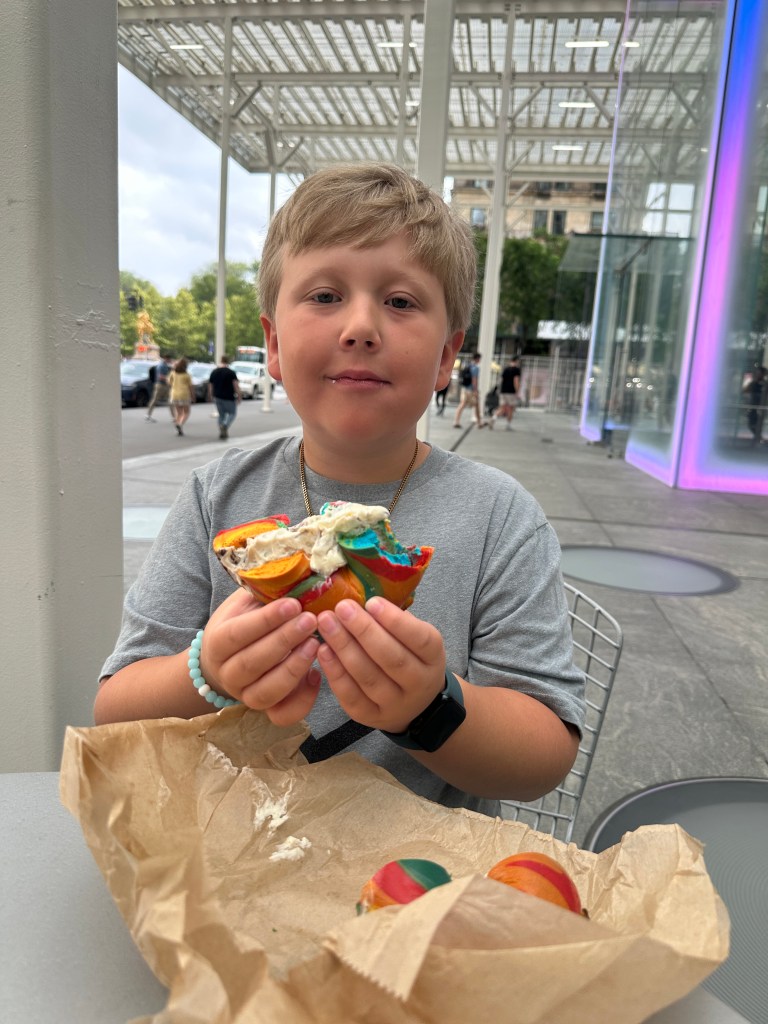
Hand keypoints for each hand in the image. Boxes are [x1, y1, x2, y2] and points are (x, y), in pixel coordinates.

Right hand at [200, 589, 320, 724]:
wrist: (225, 662)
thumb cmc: (242, 624)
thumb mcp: (245, 603)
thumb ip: (263, 591)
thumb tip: (295, 567)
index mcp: (218, 642)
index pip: (237, 633)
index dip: (266, 621)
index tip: (293, 604)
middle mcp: (228, 673)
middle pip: (252, 663)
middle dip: (284, 641)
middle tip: (312, 620)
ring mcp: (245, 695)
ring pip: (266, 693)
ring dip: (293, 670)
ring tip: (316, 645)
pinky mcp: (266, 711)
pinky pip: (282, 715)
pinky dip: (302, 700)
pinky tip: (317, 675)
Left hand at [316, 597, 445, 732]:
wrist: (414, 705)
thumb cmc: (409, 657)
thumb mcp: (414, 637)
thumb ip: (394, 620)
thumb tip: (362, 594)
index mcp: (433, 658)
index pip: (420, 639)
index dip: (396, 621)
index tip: (371, 601)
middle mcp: (418, 684)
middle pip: (391, 658)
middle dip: (364, 631)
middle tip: (341, 608)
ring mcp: (395, 705)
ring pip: (368, 677)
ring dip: (344, 648)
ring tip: (326, 624)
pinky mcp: (370, 717)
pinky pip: (350, 696)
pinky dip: (335, 672)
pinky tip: (323, 650)